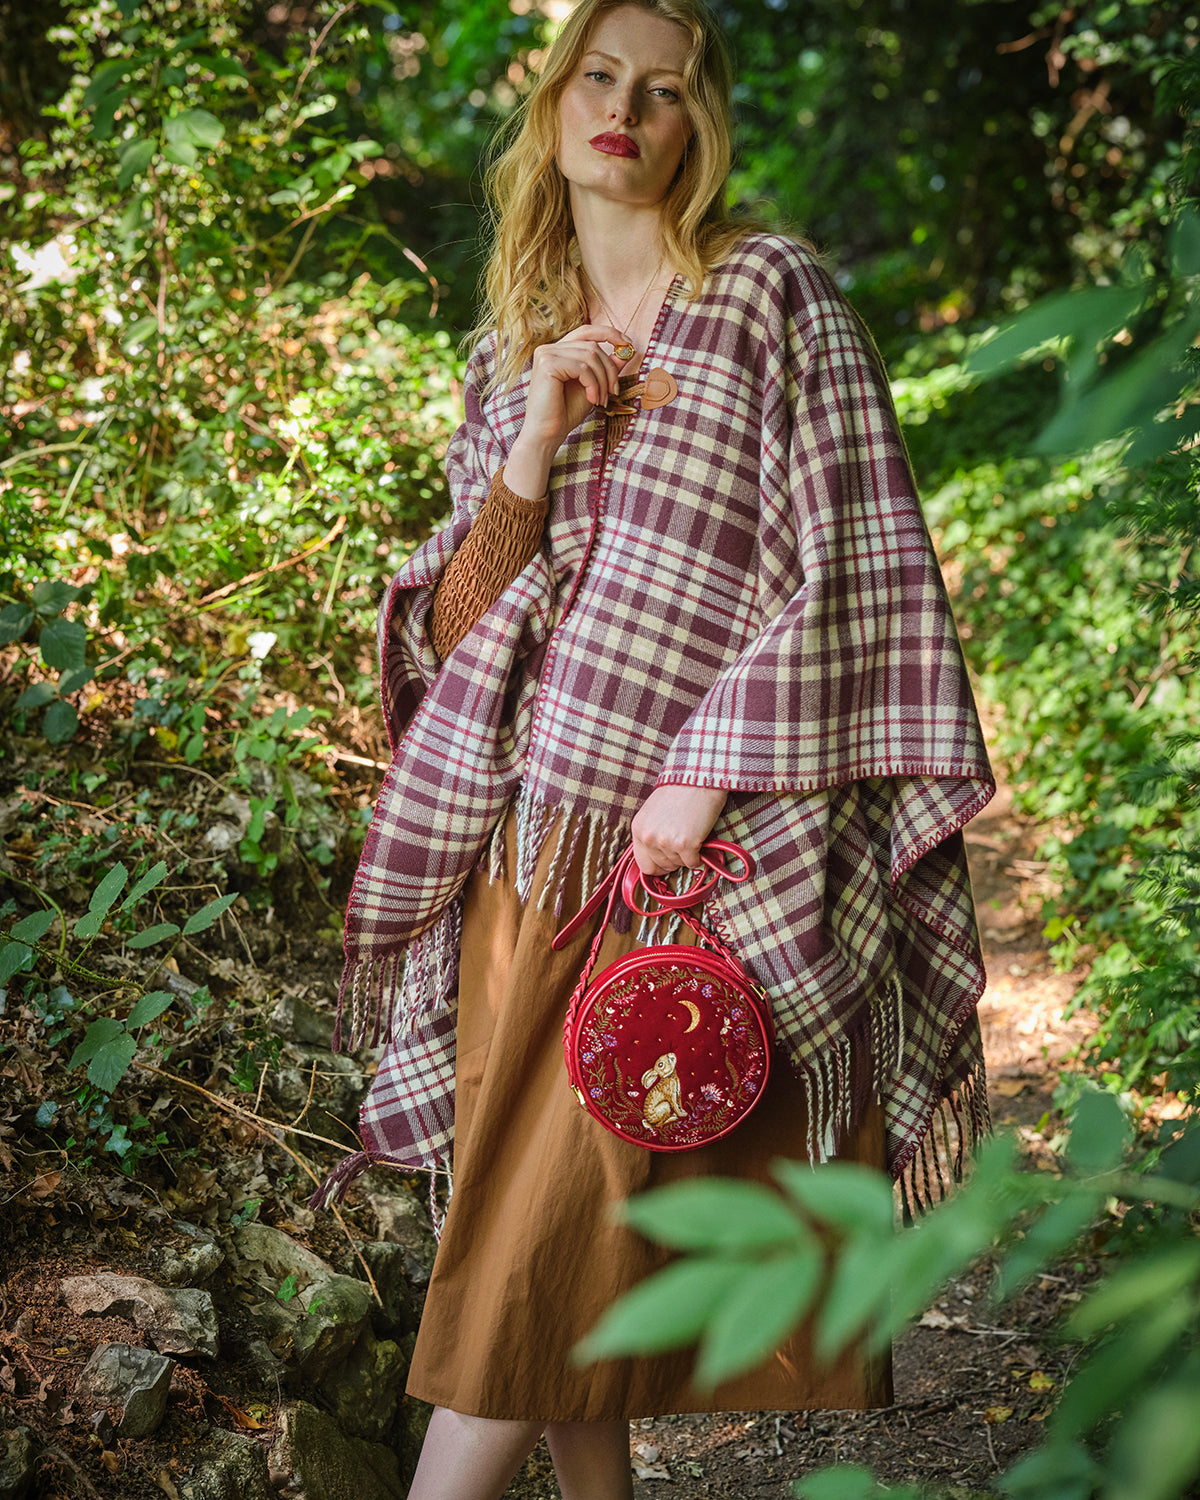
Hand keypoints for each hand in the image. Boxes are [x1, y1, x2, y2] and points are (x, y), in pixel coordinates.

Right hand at [504, 323, 627, 499]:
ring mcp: (546, 354)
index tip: (628, 344)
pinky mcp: (547, 364)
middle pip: (593, 346)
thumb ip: (606, 366)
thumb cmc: (567, 411)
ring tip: (601, 400)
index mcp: (559, 350)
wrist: (548, 433)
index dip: (610, 333)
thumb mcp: (593, 385)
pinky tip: (592, 399)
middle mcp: (550, 348)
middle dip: (609, 370)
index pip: (587, 331)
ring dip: (603, 380)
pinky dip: (593, 384)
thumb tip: (627, 349)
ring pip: (590, 356)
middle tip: (614, 392)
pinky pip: (583, 367)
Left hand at [631, 784, 729, 876]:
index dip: (657, 867)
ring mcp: (666, 842)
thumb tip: (656, 856)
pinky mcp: (685, 844)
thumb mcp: (653, 813)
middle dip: (674, 860)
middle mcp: (649, 837)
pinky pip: (693, 863)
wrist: (697, 779)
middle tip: (683, 847)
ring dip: (687, 855)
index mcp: (638, 829)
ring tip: (690, 835)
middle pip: (662, 866)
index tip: (666, 864)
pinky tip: (699, 839)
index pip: (643, 864)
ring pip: (678, 864)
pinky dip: (698, 856)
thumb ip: (650, 834)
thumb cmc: (678, 792)